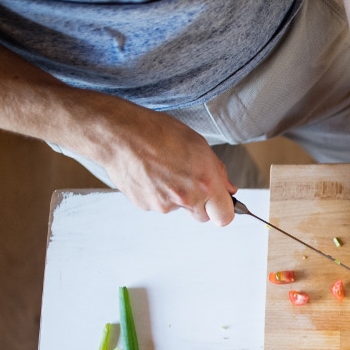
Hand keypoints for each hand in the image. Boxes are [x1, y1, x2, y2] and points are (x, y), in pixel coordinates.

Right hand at [93, 107, 237, 225]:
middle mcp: (187, 198)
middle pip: (202, 216)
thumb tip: (228, 189)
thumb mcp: (199, 144)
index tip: (219, 204)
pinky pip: (158, 204)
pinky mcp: (145, 206)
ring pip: (178, 208)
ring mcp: (164, 205)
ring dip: (176, 195)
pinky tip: (150, 173)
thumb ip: (218, 172)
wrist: (120, 134)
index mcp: (205, 183)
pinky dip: (157, 193)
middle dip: (200, 203)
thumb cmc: (159, 133)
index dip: (223, 210)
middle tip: (189, 180)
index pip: (224, 217)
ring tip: (164, 169)